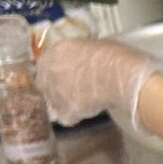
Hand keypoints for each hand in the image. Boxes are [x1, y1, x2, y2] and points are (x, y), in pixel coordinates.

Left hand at [35, 36, 153, 129]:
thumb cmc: (111, 55)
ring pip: (53, 103)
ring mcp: (54, 94)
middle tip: (75, 90)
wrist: (117, 76)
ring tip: (83, 103)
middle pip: (44, 84)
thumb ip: (80, 54)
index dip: (58, 70)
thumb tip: (84, 60)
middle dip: (57, 87)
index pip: (46, 63)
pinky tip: (88, 112)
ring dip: (64, 103)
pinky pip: (66, 118)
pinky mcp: (65, 112)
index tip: (70, 74)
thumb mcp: (92, 45)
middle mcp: (47, 73)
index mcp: (53, 52)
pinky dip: (75, 117)